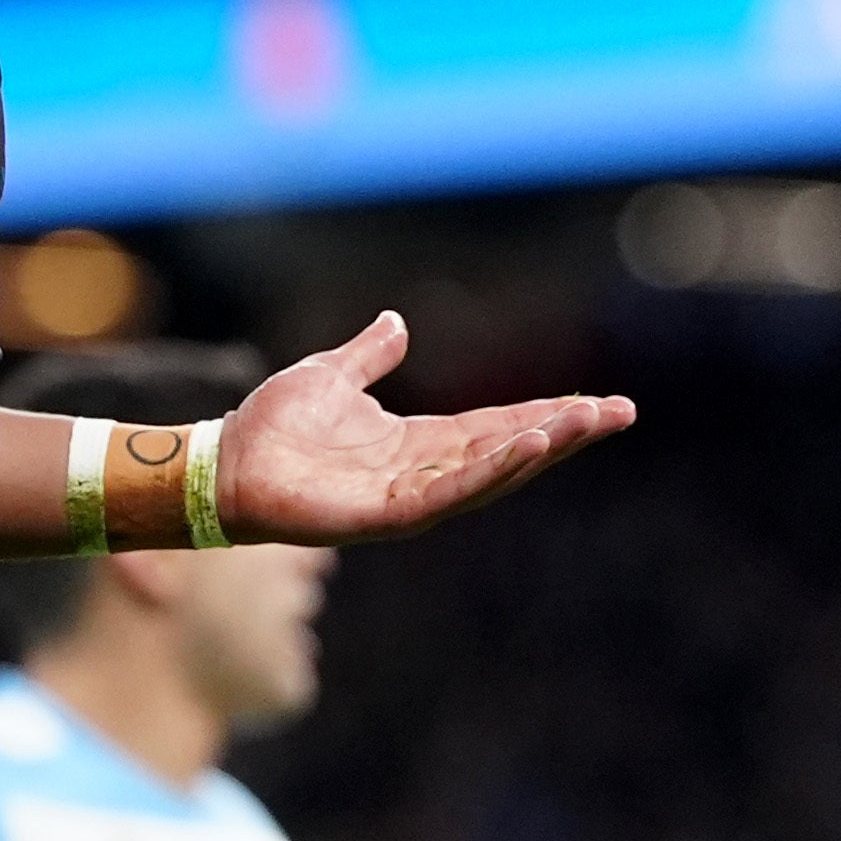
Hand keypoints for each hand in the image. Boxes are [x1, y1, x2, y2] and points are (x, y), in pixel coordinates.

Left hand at [220, 314, 634, 545]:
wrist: (222, 465)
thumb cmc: (271, 428)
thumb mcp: (331, 376)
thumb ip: (369, 356)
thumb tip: (397, 323)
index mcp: (416, 441)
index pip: (497, 425)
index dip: (546, 413)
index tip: (597, 401)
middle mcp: (422, 472)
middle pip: (508, 449)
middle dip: (563, 432)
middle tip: (618, 412)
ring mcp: (406, 498)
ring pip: (489, 474)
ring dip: (537, 450)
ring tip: (583, 424)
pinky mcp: (384, 517)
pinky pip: (447, 493)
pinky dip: (488, 471)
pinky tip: (524, 447)